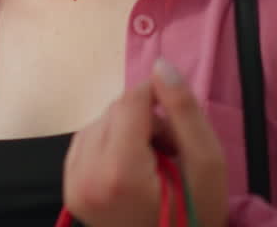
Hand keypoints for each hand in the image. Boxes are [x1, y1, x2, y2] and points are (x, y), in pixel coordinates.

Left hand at [63, 59, 228, 226]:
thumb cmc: (197, 216)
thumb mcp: (207, 164)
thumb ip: (184, 110)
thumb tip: (161, 65)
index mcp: (119, 171)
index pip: (129, 102)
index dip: (157, 98)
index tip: (178, 117)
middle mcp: (86, 175)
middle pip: (113, 111)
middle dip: (145, 121)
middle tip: (171, 151)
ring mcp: (73, 185)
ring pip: (98, 123)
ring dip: (127, 132)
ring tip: (154, 164)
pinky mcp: (69, 190)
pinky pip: (86, 143)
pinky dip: (110, 145)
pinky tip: (133, 169)